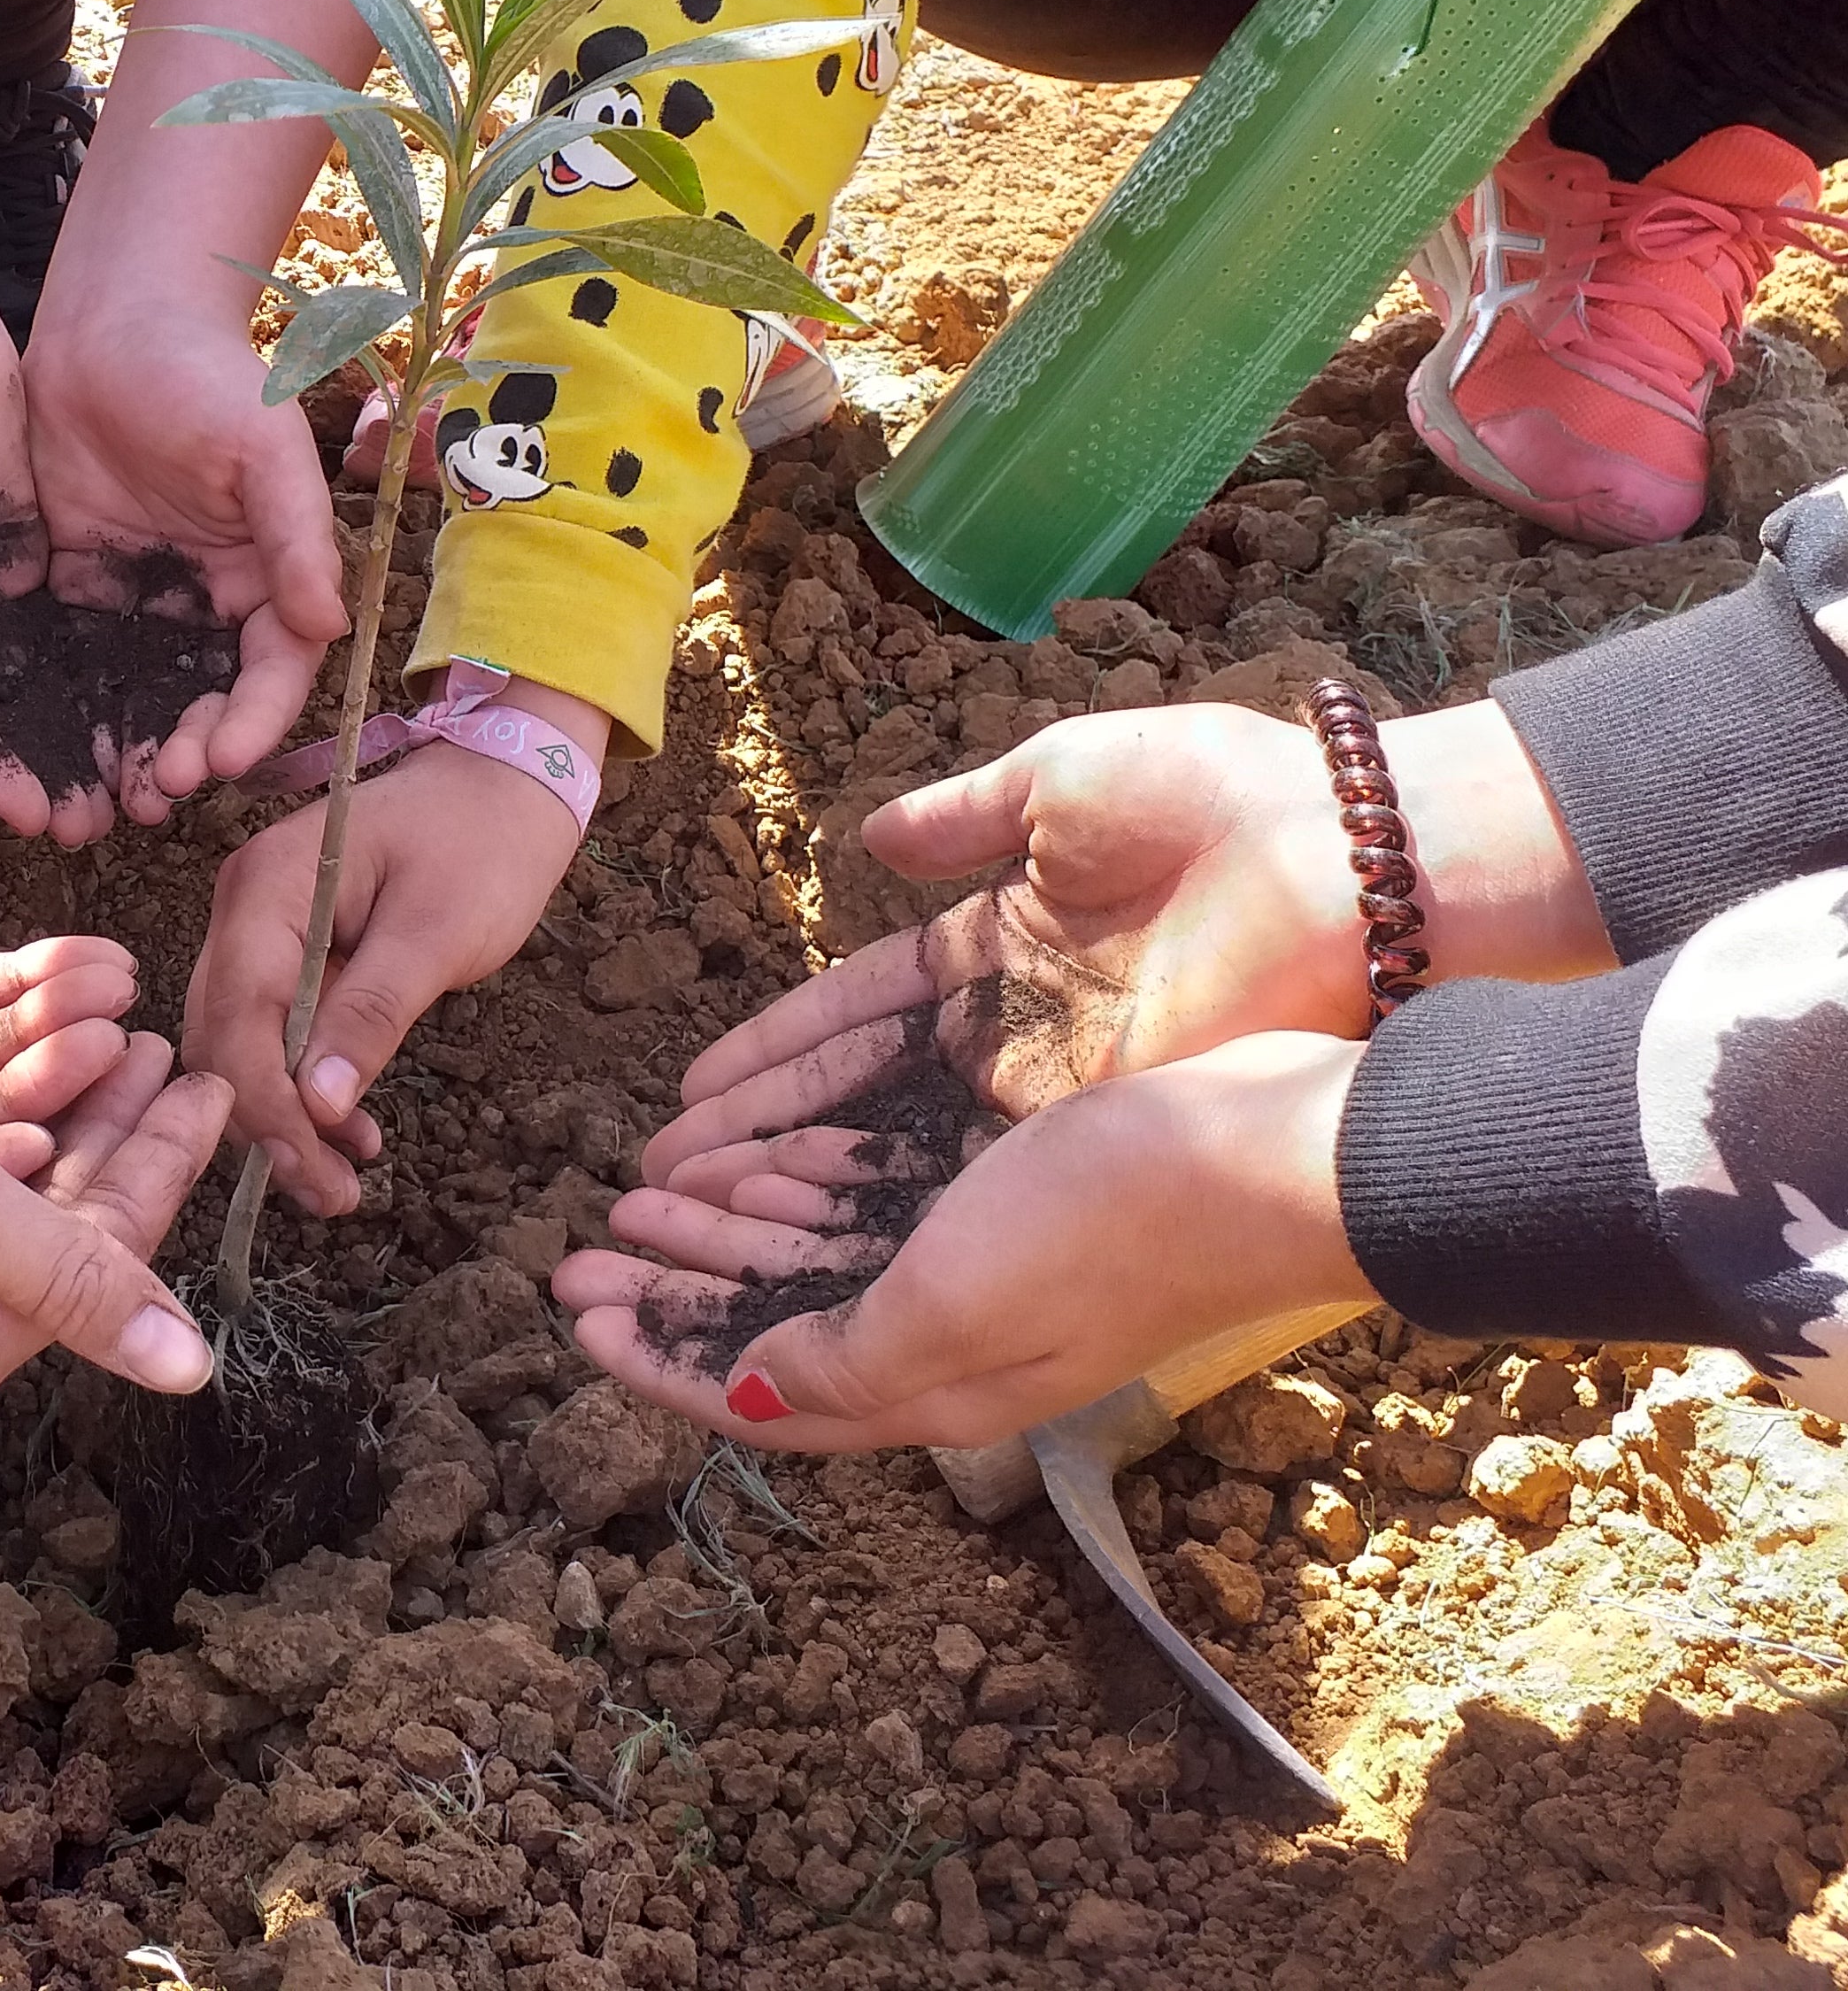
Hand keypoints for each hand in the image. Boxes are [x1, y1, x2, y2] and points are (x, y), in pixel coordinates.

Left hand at [25, 294, 347, 810]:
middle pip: (205, 699)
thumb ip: (296, 536)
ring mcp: (142, 597)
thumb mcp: (266, 448)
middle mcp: (209, 600)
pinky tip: (44, 747)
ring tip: (105, 800)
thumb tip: (332, 628)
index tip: (220, 762)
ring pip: (139, 693)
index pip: (271, 671)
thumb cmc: (209, 373)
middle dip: (186, 753)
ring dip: (128, 750)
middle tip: (154, 794)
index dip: (253, 723)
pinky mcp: (78, 583)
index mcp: (268, 577)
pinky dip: (67, 706)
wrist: (113, 321)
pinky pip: (73, 657)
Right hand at [182, 736, 586, 1215]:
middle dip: (266, 1123)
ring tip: (340, 1177)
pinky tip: (349, 1127)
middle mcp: (243, 903)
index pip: (237, 1015)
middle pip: (221, 1035)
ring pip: (236, 1041)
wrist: (507, 783)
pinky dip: (300, 1084)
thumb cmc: (483, 847)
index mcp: (269, 886)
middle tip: (329, 1193)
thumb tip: (321, 1106)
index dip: (266, 1105)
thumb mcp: (439, 935)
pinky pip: (270, 1028)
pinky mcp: (285, 947)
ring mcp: (258, 924)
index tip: (316, 1171)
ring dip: (280, 1114)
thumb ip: (372, 1015)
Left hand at [561, 1032, 1373, 1451]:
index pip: (761, 1393)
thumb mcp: (953, 1298)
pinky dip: (801, 1180)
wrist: (1277, 1150)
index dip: (661, 1363)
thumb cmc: (1115, 1220)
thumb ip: (844, 1357)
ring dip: (722, 1230)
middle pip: (772, 1325)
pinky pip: (872, 1200)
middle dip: (669, 1292)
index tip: (575, 1322)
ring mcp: (986, 1269)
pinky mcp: (1012, 1197)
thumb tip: (745, 1391)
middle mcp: (952, 1335)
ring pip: (815, 1258)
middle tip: (573, 1258)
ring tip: (637, 1197)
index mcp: (933, 1383)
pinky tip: (754, 1151)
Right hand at [643, 698, 1606, 1184]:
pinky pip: (957, 1174)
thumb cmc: (1219, 798)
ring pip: (891, 1152)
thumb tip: (875, 839)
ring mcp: (1055, 1092)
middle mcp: (1020, 1035)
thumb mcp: (1063, 778)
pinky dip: (870, 1202)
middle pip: (859, 1099)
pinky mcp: (1095, 1130)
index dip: (779, 1050)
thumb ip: (964, 815)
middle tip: (658, 1183)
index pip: (863, 1010)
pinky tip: (784, 1232)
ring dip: (788, 1186)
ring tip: (686, 1220)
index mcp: (1010, 942)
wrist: (1352, 862)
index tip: (694, 1090)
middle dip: (757, 1140)